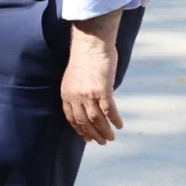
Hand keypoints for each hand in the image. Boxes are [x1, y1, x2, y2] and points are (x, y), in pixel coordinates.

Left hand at [62, 17, 123, 143]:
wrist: (91, 44)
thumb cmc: (85, 57)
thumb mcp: (75, 77)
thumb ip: (79, 91)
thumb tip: (90, 102)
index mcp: (66, 93)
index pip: (71, 117)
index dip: (79, 129)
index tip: (86, 138)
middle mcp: (75, 96)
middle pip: (84, 121)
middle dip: (93, 134)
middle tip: (101, 142)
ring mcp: (88, 94)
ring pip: (96, 119)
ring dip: (104, 131)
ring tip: (111, 138)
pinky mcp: (102, 90)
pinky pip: (109, 110)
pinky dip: (115, 120)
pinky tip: (119, 125)